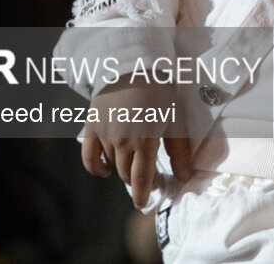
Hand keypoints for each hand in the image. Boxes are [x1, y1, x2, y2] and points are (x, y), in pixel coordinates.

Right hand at [80, 80, 193, 208]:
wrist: (134, 68)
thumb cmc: (159, 94)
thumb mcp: (174, 120)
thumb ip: (178, 151)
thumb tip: (185, 177)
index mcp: (145, 141)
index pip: (140, 179)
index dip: (142, 195)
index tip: (143, 205)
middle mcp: (122, 141)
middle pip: (126, 174)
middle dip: (136, 178)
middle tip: (144, 174)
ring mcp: (104, 135)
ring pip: (111, 165)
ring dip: (120, 168)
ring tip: (131, 160)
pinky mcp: (91, 127)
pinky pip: (89, 157)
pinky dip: (96, 167)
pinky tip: (105, 170)